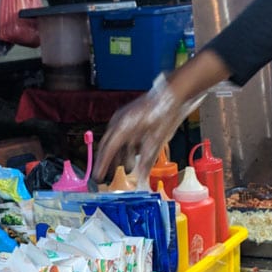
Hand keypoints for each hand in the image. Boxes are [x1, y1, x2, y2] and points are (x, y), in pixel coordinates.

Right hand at [94, 48, 230, 180]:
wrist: (173, 94)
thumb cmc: (164, 112)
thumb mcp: (157, 140)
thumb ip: (147, 159)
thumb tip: (141, 176)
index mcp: (122, 126)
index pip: (108, 149)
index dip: (102, 165)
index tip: (98, 177)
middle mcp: (119, 122)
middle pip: (107, 146)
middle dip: (106, 162)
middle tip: (104, 177)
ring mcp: (124, 118)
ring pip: (115, 142)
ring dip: (117, 157)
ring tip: (120, 170)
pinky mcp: (131, 118)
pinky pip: (123, 136)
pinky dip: (125, 149)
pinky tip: (132, 158)